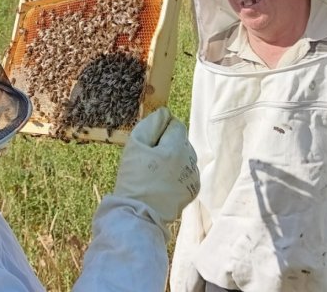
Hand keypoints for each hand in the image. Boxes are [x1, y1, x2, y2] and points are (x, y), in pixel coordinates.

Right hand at [114, 107, 199, 223]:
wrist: (139, 214)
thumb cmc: (134, 179)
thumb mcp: (135, 146)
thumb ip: (150, 125)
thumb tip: (163, 113)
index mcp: (177, 147)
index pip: (175, 124)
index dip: (161, 128)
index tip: (148, 141)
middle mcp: (190, 160)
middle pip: (181, 141)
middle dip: (167, 144)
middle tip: (148, 158)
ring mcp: (193, 177)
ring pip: (184, 157)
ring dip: (173, 158)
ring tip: (154, 172)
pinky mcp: (193, 190)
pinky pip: (186, 173)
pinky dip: (176, 173)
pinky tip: (161, 182)